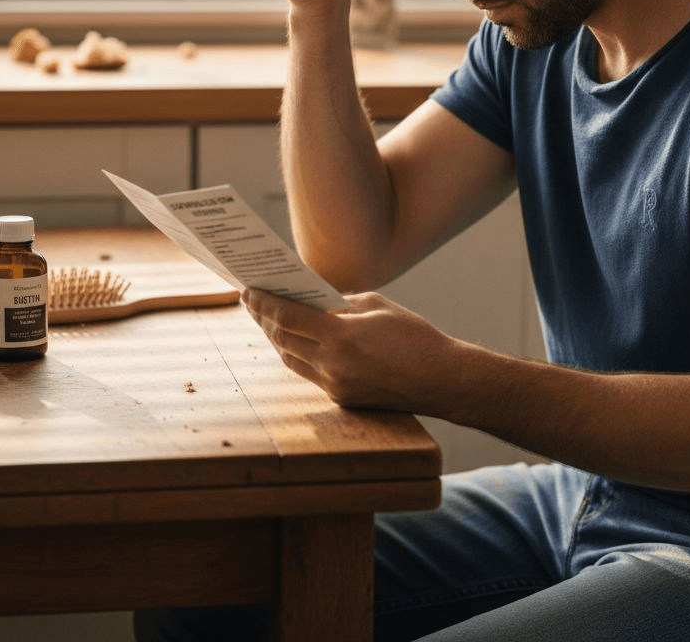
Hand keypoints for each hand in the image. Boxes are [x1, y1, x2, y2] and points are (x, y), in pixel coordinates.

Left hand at [242, 288, 460, 412]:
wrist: (441, 380)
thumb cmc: (415, 337)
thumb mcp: (377, 306)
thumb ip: (340, 304)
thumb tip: (312, 300)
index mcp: (341, 337)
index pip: (287, 317)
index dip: (263, 303)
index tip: (248, 290)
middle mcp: (332, 365)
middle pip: (282, 339)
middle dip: (263, 319)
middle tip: (251, 302)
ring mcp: (335, 386)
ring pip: (290, 359)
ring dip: (276, 338)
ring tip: (267, 320)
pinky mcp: (341, 399)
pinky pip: (308, 374)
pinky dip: (297, 354)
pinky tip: (294, 341)